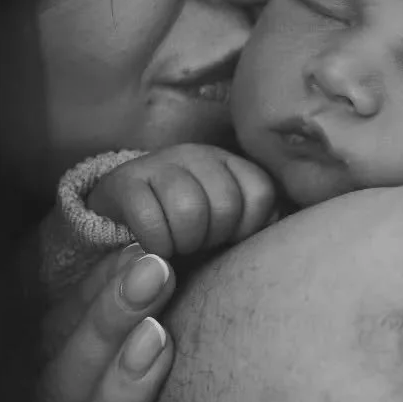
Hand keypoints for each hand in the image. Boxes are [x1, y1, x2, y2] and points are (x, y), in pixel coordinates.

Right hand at [88, 143, 276, 258]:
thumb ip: (257, 221)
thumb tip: (280, 221)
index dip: (248, 227)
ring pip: (189, 208)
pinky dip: (155, 242)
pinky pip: (150, 218)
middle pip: (226, 203)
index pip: (261, 192)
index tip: (229, 240)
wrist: (122, 223)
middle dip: (213, 237)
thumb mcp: (225, 227)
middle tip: (197, 245)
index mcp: (228, 163)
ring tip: (176, 247)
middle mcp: (196, 155)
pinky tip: (154, 246)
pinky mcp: (124, 181)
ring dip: (184, 241)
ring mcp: (159, 162)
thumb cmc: (185, 232)